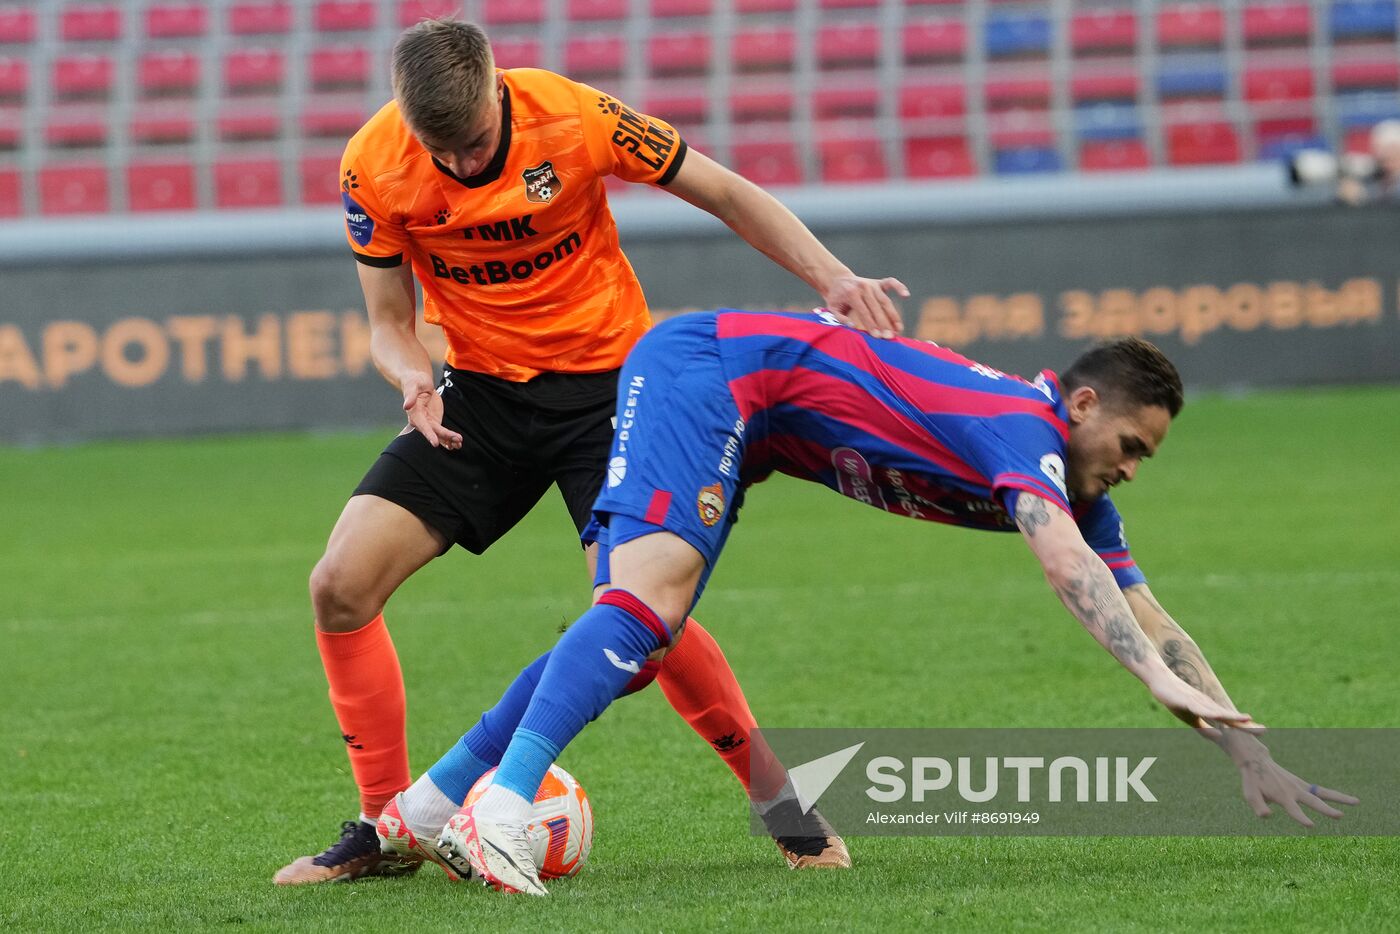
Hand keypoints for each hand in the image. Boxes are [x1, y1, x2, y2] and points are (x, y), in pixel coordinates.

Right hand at [401, 374, 461, 449]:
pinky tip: (457, 444)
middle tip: (457, 439)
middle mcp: (421, 422)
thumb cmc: (415, 383)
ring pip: (439, 434)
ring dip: (449, 440)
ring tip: (459, 443)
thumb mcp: (413, 386)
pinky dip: (449, 439)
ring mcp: (429, 423)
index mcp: (414, 414)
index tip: (435, 443)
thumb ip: (410, 396)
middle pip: (434, 431)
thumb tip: (406, 406)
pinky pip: (442, 433)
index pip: (422, 426)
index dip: (429, 434)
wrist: (420, 382)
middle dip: (445, 436)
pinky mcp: (435, 422)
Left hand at [821, 274, 909, 339]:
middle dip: (884, 323)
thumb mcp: (832, 309)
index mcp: (852, 294)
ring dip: (894, 315)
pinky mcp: (879, 282)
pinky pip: (891, 283)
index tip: (878, 337)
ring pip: (886, 300)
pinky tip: (906, 295)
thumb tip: (853, 326)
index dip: (872, 325)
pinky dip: (899, 287)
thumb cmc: (836, 299)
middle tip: (890, 337)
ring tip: (899, 328)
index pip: (864, 312)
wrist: (837, 280)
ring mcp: (873, 284)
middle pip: (877, 308)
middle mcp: (864, 287)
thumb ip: (840, 318)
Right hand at [1147, 675, 1257, 729]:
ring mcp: (1197, 702)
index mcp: (1209, 710)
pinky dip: (1208, 714)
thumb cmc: (1175, 699)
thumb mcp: (1191, 717)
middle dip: (1245, 724)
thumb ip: (1204, 727)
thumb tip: (1219, 736)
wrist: (1160, 680)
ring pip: (1216, 711)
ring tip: (1246, 720)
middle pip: (1228, 716)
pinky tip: (1215, 717)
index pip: (1230, 720)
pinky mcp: (1185, 700)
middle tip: (1264, 730)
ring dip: (1231, 716)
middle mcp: (1207, 705)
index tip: (1261, 732)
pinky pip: (1198, 709)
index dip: (1244, 726)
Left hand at [1222, 733, 1358, 826]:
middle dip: (1326, 809)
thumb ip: (1258, 805)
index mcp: (1282, 795)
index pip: (1293, 809)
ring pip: (1323, 793)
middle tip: (1340, 816)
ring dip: (1340, 798)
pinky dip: (1334, 795)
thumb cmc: (1252, 781)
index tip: (1311, 825)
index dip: (1301, 817)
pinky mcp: (1302, 784)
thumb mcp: (1250, 793)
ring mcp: (1300, 786)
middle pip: (1313, 801)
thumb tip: (1266, 816)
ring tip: (1357, 802)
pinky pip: (1321, 791)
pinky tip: (1347, 800)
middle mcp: (1294, 790)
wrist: (1257, 761)